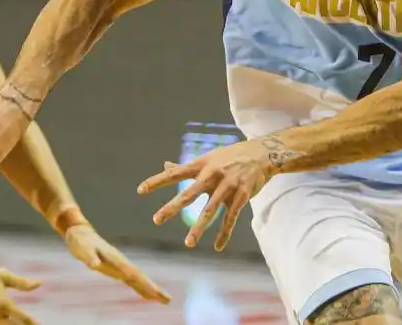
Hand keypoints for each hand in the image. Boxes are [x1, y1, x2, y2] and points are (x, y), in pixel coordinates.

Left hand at [63, 224, 170, 303]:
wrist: (81, 233)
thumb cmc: (81, 242)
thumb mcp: (83, 250)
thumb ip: (90, 257)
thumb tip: (95, 265)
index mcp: (116, 259)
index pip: (133, 274)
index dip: (144, 283)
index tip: (156, 292)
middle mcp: (121, 263)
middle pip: (141, 278)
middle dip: (154, 289)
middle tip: (168, 300)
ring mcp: (120, 266)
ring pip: (139, 280)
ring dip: (151, 290)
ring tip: (164, 300)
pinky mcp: (117, 269)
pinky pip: (132, 280)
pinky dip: (141, 288)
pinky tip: (147, 296)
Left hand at [137, 137, 281, 251]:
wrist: (261, 154)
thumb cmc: (229, 157)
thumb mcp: (207, 158)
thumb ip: (185, 166)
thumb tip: (164, 165)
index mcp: (201, 165)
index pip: (175, 173)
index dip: (157, 181)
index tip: (140, 190)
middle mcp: (212, 175)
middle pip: (189, 193)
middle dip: (173, 207)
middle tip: (157, 219)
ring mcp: (227, 186)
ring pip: (210, 210)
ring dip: (199, 227)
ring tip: (188, 243)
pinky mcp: (241, 196)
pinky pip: (231, 218)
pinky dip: (224, 233)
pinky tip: (217, 247)